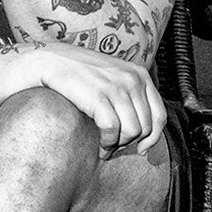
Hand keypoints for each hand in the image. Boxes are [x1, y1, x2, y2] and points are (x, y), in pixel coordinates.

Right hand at [23, 42, 167, 155]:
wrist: (52, 62)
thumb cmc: (82, 75)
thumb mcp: (114, 78)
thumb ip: (131, 96)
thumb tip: (144, 133)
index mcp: (141, 74)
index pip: (160, 115)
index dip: (153, 138)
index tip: (141, 150)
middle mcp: (133, 79)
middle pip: (146, 127)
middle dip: (130, 143)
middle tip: (114, 147)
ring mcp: (117, 87)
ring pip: (132, 131)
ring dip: (118, 145)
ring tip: (106, 147)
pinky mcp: (99, 96)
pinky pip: (113, 130)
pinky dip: (107, 143)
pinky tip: (99, 145)